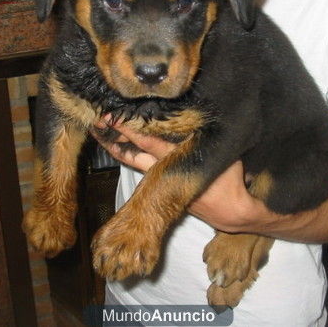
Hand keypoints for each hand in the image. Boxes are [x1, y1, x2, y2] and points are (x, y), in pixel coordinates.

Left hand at [91, 118, 268, 232]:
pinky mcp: (161, 185)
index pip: (148, 139)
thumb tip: (201, 113)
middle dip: (116, 134)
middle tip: (98, 120)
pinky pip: (141, 166)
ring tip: (99, 134)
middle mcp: (163, 168)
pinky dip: (129, 155)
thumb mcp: (220, 152)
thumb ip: (206, 133)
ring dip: (116, 147)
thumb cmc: (230, 180)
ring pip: (133, 160)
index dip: (130, 127)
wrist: (229, 213)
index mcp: (176, 157)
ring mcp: (160, 179)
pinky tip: (118, 148)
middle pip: (134, 149)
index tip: (114, 114)